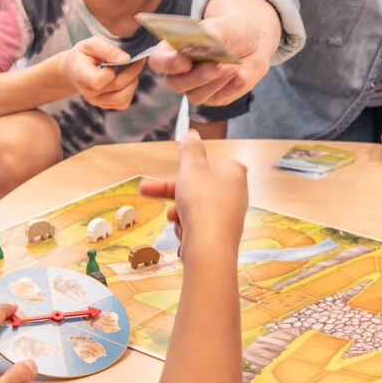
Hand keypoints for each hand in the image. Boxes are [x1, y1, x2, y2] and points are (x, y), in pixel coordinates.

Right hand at [61, 35, 142, 110]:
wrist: (73, 70)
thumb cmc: (83, 55)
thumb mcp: (90, 45)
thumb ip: (108, 50)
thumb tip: (126, 59)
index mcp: (82, 76)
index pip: (99, 80)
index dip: (110, 70)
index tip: (113, 60)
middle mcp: (89, 92)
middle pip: (117, 86)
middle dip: (133, 71)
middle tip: (139, 59)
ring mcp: (96, 101)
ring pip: (123, 98)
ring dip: (133, 82)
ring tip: (133, 70)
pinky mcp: (104, 105)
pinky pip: (123, 103)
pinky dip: (130, 91)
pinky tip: (127, 80)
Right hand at [138, 126, 249, 263]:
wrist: (210, 249)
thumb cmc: (204, 206)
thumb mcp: (191, 169)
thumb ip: (190, 149)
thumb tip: (191, 133)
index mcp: (234, 173)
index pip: (210, 163)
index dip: (189, 166)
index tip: (177, 167)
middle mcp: (236, 194)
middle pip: (197, 187)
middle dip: (173, 192)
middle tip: (145, 189)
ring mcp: (229, 217)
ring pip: (195, 208)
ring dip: (179, 212)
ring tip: (174, 219)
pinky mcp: (221, 236)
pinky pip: (198, 227)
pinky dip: (188, 229)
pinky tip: (184, 235)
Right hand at [149, 0, 279, 106]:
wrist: (254, 42)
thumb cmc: (232, 30)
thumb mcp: (222, 25)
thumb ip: (208, 35)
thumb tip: (197, 44)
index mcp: (174, 50)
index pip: (158, 61)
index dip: (168, 64)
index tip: (185, 61)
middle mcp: (181, 72)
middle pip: (175, 84)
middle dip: (197, 77)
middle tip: (217, 66)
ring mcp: (197, 87)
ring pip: (196, 96)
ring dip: (216, 82)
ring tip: (234, 66)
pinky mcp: (215, 98)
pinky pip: (219, 99)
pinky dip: (231, 87)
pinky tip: (241, 74)